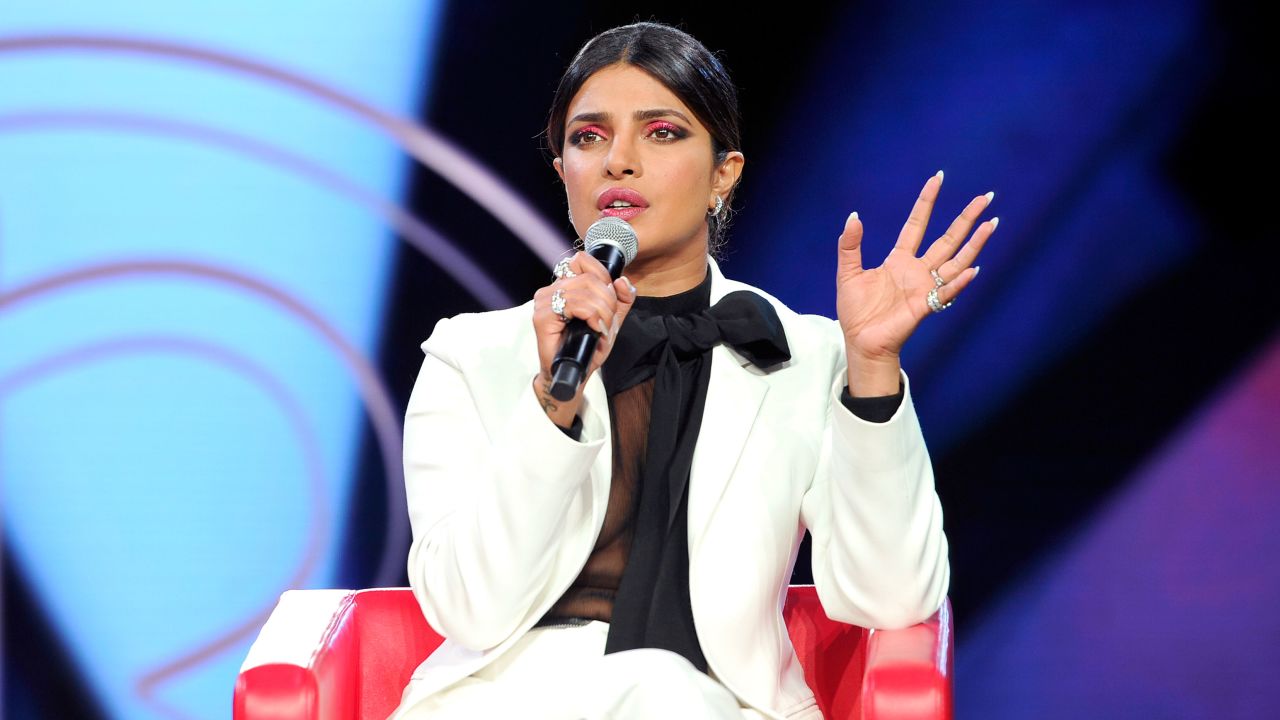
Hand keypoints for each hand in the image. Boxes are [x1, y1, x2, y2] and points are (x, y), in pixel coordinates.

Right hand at [531, 251, 636, 425]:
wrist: (574, 373)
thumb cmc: (588, 347)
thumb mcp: (611, 319)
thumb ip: (621, 299)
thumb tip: (623, 281)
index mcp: (564, 285)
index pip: (582, 260)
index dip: (603, 275)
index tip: (609, 299)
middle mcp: (550, 290)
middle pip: (589, 277)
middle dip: (608, 300)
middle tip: (608, 320)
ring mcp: (544, 302)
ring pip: (585, 291)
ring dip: (603, 311)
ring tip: (602, 327)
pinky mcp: (542, 317)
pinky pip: (576, 304)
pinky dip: (593, 316)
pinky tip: (594, 329)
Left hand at [836, 171, 996, 362]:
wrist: (860, 341)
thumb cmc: (855, 311)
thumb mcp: (847, 273)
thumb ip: (850, 246)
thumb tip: (854, 217)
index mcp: (899, 260)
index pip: (917, 224)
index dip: (926, 202)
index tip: (937, 178)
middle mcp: (917, 270)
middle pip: (947, 239)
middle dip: (966, 218)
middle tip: (986, 197)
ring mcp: (925, 288)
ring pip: (956, 261)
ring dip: (975, 244)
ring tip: (992, 224)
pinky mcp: (926, 306)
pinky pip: (946, 292)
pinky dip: (959, 282)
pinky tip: (974, 270)